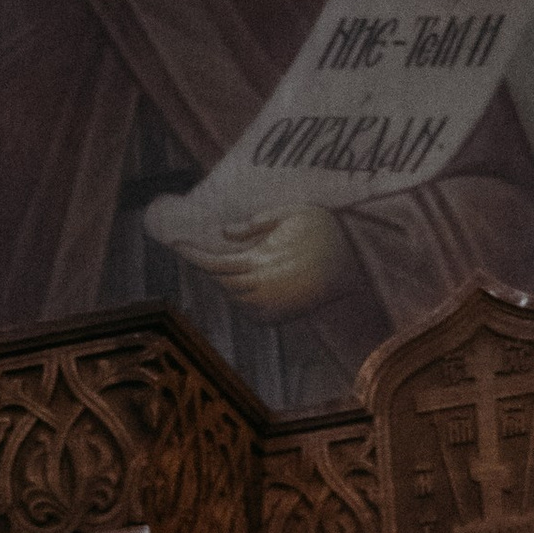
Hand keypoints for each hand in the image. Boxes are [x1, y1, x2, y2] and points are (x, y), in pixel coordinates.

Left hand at [188, 207, 354, 316]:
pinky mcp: (280, 319)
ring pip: (233, 297)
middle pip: (221, 281)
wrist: (358, 264)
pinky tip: (247, 281)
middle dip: (209, 265)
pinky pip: (249, 311)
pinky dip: (241, 297)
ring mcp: (271, 309)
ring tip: (226, 261)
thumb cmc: (326, 231)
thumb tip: (224, 232)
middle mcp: (261, 292)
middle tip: (197, 247)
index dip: (192, 254)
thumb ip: (256, 223)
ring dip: (226, 280)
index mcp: (260, 265)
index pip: (214, 263)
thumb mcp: (291, 213)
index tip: (175, 242)